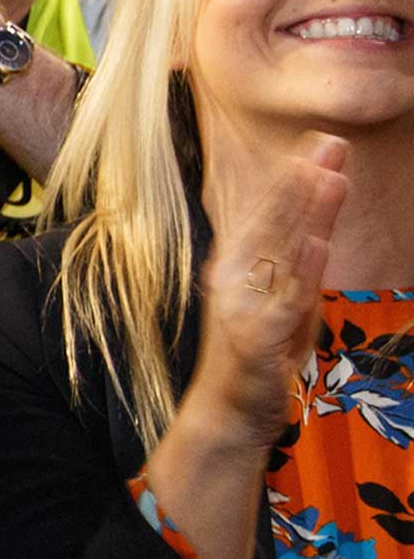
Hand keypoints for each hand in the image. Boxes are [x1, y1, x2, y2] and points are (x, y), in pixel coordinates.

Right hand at [184, 134, 347, 449]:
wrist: (228, 414)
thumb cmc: (258, 358)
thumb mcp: (285, 306)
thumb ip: (301, 270)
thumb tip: (320, 231)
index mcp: (235, 267)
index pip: (267, 216)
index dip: (292, 179)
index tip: (319, 145)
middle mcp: (233, 280)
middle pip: (272, 223)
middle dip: (301, 182)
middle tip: (330, 144)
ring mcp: (242, 306)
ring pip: (279, 252)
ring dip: (305, 212)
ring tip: (327, 177)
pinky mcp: (255, 338)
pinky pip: (284, 301)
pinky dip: (301, 271)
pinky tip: (317, 244)